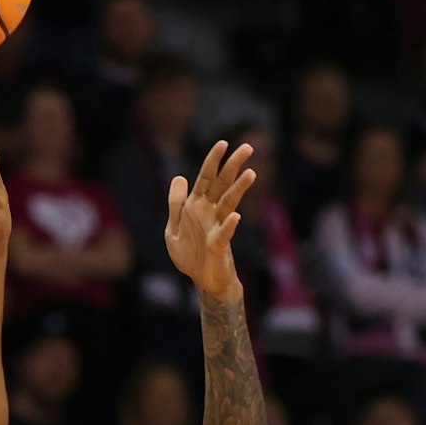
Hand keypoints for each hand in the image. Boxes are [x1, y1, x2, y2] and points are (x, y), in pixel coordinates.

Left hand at [164, 140, 255, 299]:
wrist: (202, 281)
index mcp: (197, 206)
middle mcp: (210, 213)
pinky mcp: (219, 246)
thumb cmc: (190, 255)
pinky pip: (224, 233)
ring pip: (229, 204)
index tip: (223, 143)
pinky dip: (229, 225)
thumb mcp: (173, 228)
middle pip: (223, 185)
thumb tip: (180, 177)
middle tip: (248, 147)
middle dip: (233, 166)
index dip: (213, 161)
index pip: (206, 179)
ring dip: (239, 189)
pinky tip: (235, 217)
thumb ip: (175, 205)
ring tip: (251, 173)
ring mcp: (217, 228)